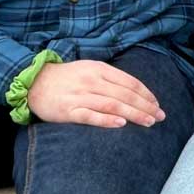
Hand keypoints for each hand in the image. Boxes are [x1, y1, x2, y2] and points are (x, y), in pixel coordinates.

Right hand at [25, 60, 166, 127]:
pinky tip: (121, 124)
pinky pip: (90, 116)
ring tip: (148, 122)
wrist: (34, 82)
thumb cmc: (67, 78)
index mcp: (99, 69)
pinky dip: (107, 120)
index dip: (146, 94)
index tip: (157, 105)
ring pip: (113, 105)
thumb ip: (111, 78)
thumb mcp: (90, 69)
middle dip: (146, 106)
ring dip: (134, 114)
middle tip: (160, 117)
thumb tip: (136, 91)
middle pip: (125, 94)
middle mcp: (91, 81)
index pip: (130, 82)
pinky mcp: (68, 110)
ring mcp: (80, 96)